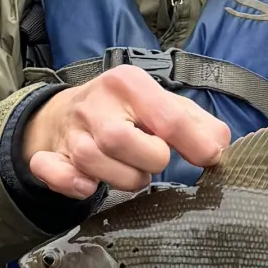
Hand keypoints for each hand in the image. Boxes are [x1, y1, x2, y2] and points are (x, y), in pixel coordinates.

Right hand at [21, 65, 231, 197]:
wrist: (69, 113)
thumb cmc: (127, 112)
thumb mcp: (164, 105)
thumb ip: (197, 123)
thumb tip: (218, 146)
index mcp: (128, 83)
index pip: (167, 118)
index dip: (195, 145)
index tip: (208, 158)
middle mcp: (96, 103)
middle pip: (121, 140)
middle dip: (148, 162)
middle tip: (152, 161)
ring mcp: (70, 130)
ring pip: (93, 163)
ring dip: (121, 179)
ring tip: (129, 170)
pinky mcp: (49, 155)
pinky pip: (56, 173)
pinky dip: (73, 184)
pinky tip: (89, 184)